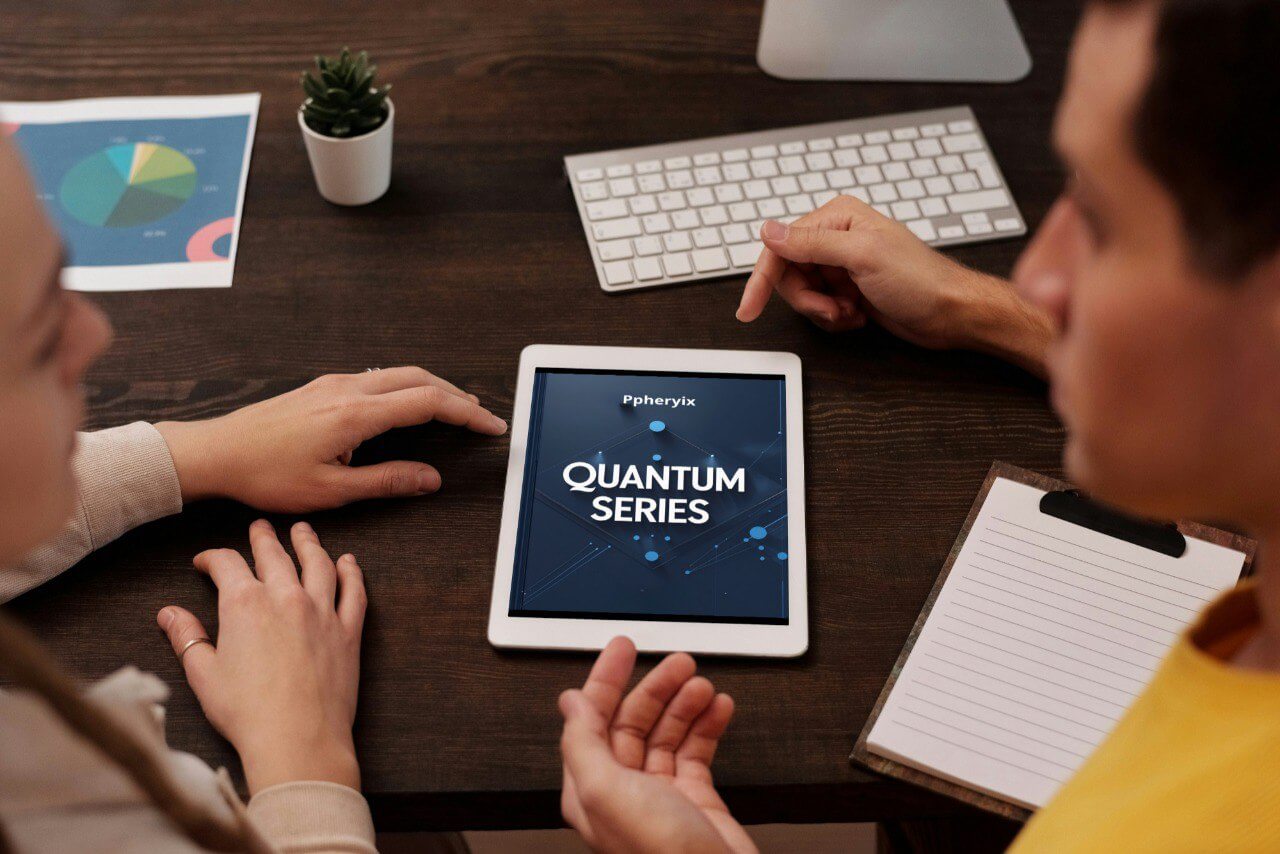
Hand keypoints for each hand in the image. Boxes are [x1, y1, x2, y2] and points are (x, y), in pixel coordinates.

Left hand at [156, 367, 506, 512]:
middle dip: (457, 396)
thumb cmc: (265, 475)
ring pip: (398, 374)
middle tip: (481, 416)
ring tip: (454, 408)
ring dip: (432, 388)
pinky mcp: (322, 387)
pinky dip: (406, 387)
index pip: (429, 403)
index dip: (467, 413)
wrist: (216, 453)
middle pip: (420, 378)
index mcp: (356, 414)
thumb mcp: (332, 491)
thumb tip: (430, 479)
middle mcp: (348, 389)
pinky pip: (377, 377)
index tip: (491, 425)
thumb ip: (387, 481)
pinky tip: (407, 404)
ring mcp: (333, 384)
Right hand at [157, 520, 364, 793]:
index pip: (227, 565)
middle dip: (263, 538)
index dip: (213, 558)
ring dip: (309, 543)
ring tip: (303, 531)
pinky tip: (349, 563)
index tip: (205, 562)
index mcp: (244, 605)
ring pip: (318, 564)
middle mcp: (286, 598)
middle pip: (275, 555)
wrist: (297, 739)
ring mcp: (322, 612)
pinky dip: (352, 573)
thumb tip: (168, 613)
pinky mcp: (348, 631)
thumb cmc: (246, 713)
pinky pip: (354, 592)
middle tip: (259, 527)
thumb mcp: (203, 674)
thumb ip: (186, 637)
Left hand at [558, 637, 754, 853]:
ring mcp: (661, 796)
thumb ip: (583, 744)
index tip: (622, 648)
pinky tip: (718, 709)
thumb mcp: (606, 792)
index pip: (592, 720)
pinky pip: (698, 751)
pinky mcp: (696, 801)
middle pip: (634, 722)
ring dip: (685, 704)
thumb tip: (569, 703)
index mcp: (591, 787)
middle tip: (678, 661)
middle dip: (655, 687)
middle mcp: (623, 790)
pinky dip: (709, 726)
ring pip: (668, 733)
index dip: (605, 680)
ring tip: (702, 685)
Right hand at [735, 197, 1052, 374]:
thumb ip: (811, 242)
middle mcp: (835, 238)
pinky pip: (819, 309)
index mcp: (837, 217)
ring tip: (851, 311)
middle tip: (831, 308)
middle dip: (807, 300)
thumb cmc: (920, 280)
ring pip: (802, 295)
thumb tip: (769, 229)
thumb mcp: (862, 256)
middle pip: (788, 274)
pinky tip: (859, 315)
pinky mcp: (847, 290)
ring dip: (823, 311)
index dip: (763, 279)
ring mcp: (841, 266)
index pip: (781, 246)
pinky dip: (834, 319)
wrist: (951, 314)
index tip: (749, 308)